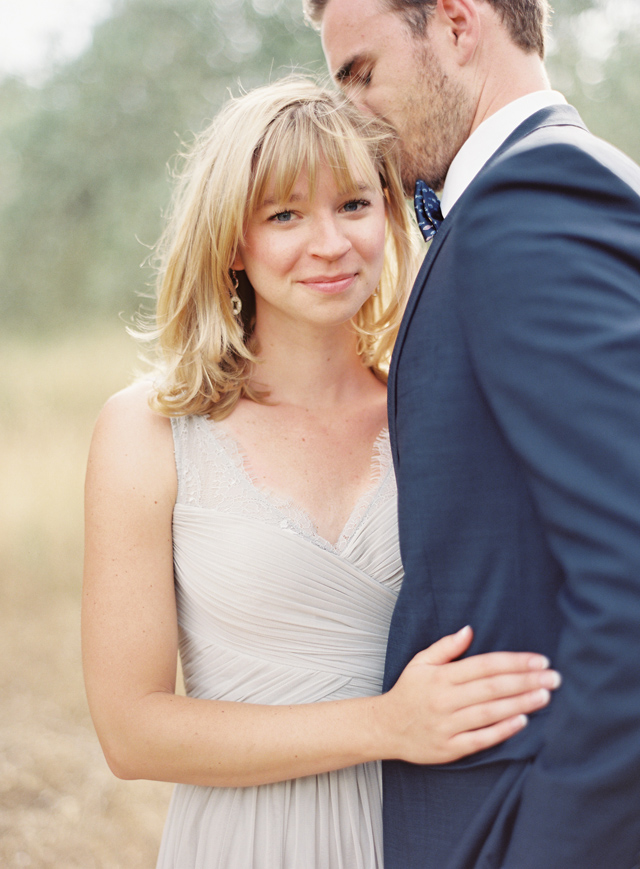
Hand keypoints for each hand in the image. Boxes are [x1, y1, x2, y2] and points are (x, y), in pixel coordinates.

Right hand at [378, 626, 559, 764]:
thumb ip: (446, 647)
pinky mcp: (449, 748)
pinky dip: (502, 731)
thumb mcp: (420, 663)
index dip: (514, 662)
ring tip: (546, 696)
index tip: (540, 660)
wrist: (385, 728)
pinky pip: (480, 739)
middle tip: (554, 677)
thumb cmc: (408, 692)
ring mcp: (447, 725)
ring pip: (489, 713)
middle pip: (492, 688)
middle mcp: (445, 699)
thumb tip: (469, 630)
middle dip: (525, 681)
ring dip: (520, 704)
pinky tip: (523, 721)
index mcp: (440, 676)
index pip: (484, 665)